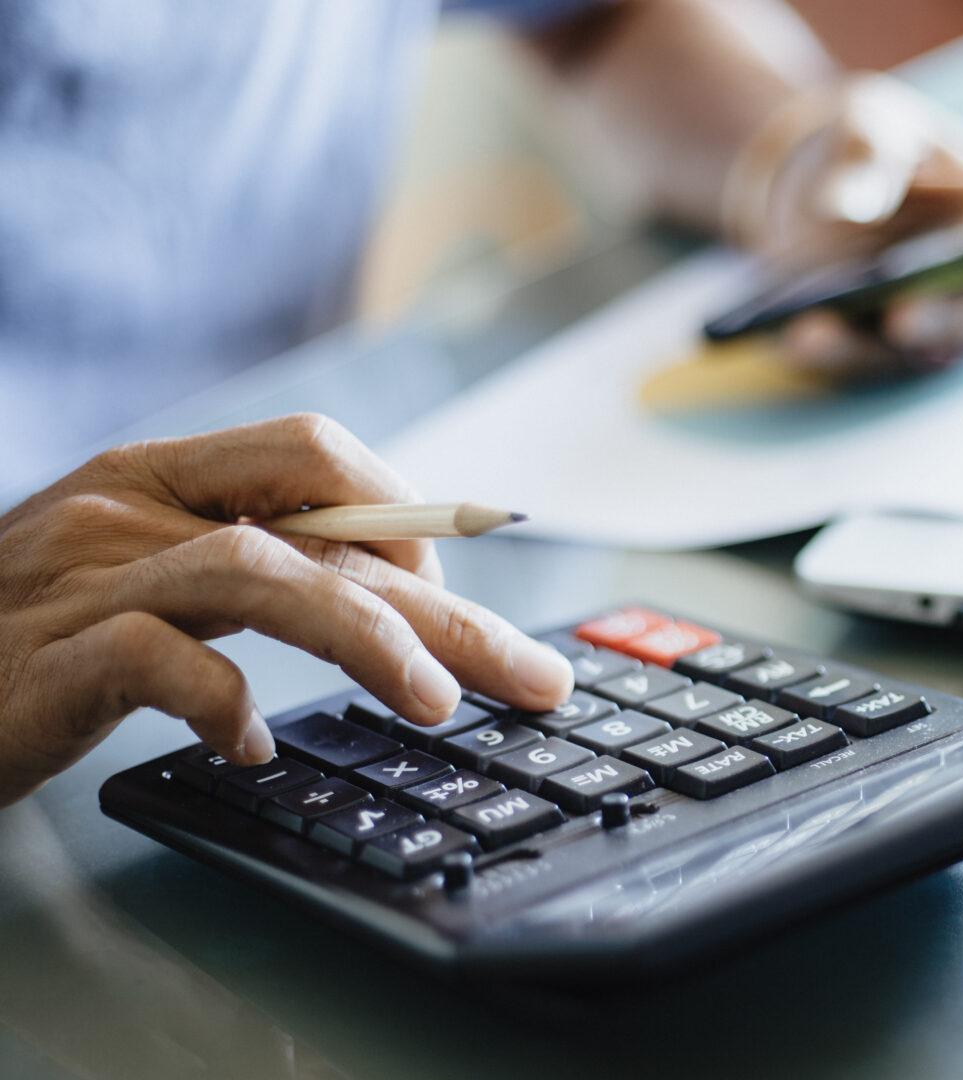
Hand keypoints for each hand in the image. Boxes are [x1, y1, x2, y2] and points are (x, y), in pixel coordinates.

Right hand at [0, 414, 575, 807]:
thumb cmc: (23, 639)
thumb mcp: (144, 579)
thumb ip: (253, 569)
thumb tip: (396, 598)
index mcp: (159, 476)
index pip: (317, 454)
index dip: (412, 518)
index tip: (466, 598)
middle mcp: (127, 509)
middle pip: (323, 532)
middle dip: (445, 610)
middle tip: (529, 678)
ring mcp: (80, 578)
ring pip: (257, 572)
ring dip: (365, 638)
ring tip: (429, 704)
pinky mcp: (39, 657)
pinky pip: (152, 658)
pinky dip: (218, 698)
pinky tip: (253, 745)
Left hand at [740, 73, 962, 375]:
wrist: (822, 172)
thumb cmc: (875, 142)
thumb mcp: (870, 126)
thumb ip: (862, 154)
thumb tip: (842, 205)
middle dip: (948, 322)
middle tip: (904, 318)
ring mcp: (932, 323)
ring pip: (919, 353)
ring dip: (871, 348)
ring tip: (815, 332)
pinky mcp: (880, 345)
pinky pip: (862, 358)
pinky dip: (830, 352)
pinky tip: (795, 336)